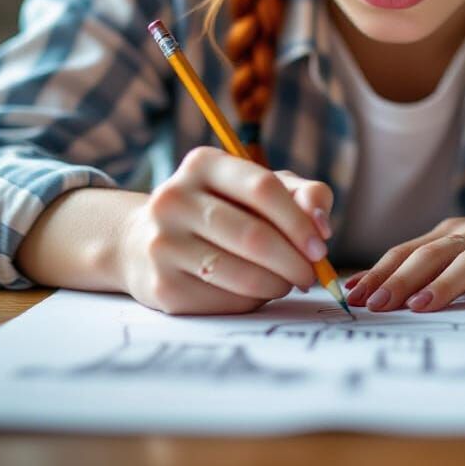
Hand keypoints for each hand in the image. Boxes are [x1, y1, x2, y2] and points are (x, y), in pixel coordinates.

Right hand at [118, 146, 333, 314]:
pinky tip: (256, 292)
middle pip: (253, 235)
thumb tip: (321, 225)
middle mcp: (174, 199)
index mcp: (203, 164)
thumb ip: (301, 194)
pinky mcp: (161, 286)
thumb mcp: (258, 188)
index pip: (263, 188)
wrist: (143, 243)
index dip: (299, 221)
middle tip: (311, 274)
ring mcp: (163, 243)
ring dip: (277, 284)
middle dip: (294, 261)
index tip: (321, 247)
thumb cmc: (219, 210)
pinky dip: (252, 301)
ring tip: (287, 282)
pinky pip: (224, 301)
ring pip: (241, 273)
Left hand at [344, 206, 464, 312]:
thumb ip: (443, 268)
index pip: (410, 251)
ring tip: (419, 306)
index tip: (351, 295)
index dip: (380, 271)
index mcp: (459, 233)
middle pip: (433, 254)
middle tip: (373, 304)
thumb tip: (392, 294)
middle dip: (399, 279)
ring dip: (444, 284)